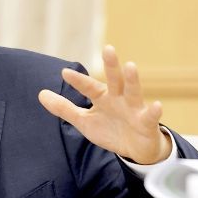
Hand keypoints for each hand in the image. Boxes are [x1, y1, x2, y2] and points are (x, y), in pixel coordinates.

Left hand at [38, 45, 171, 164]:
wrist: (135, 150)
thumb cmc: (110, 130)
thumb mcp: (84, 121)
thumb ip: (64, 108)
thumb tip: (41, 94)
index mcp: (103, 97)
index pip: (89, 87)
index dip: (78, 81)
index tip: (64, 73)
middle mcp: (119, 98)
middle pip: (115, 80)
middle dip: (111, 65)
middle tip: (107, 48)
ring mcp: (134, 109)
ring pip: (134, 92)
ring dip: (133, 80)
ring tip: (130, 66)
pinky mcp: (147, 123)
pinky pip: (151, 116)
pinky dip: (154, 111)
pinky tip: (156, 105)